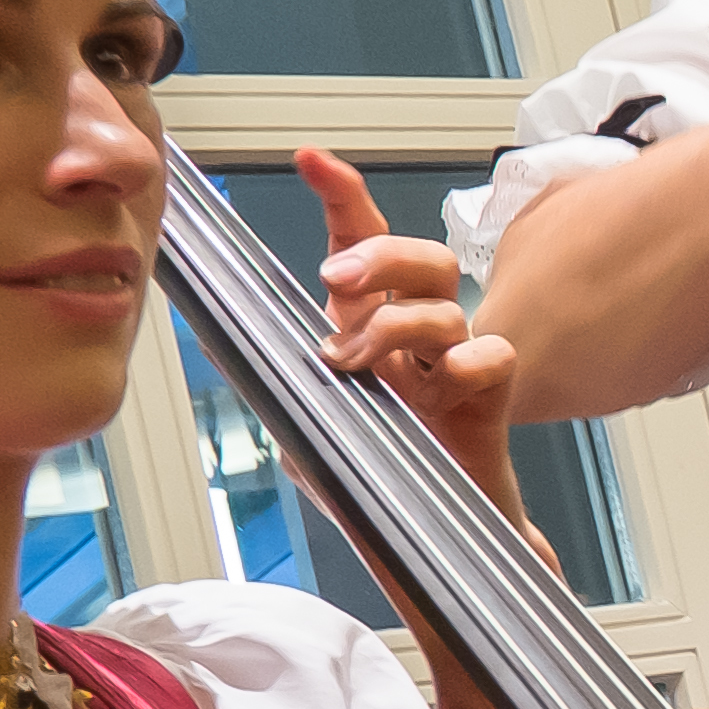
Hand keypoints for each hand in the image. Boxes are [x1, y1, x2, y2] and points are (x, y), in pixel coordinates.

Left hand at [306, 150, 539, 549]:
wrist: (434, 549)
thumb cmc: (381, 483)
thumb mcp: (310, 427)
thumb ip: (277, 381)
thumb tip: (216, 339)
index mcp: (373, 331)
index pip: (365, 245)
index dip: (344, 196)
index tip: (310, 159)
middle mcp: (418, 341)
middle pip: (421, 259)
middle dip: (377, 254)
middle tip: (334, 276)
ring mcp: (456, 369)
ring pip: (445, 305)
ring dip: (395, 322)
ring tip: (353, 360)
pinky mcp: (489, 404)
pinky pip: (493, 358)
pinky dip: (466, 361)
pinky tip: (436, 383)